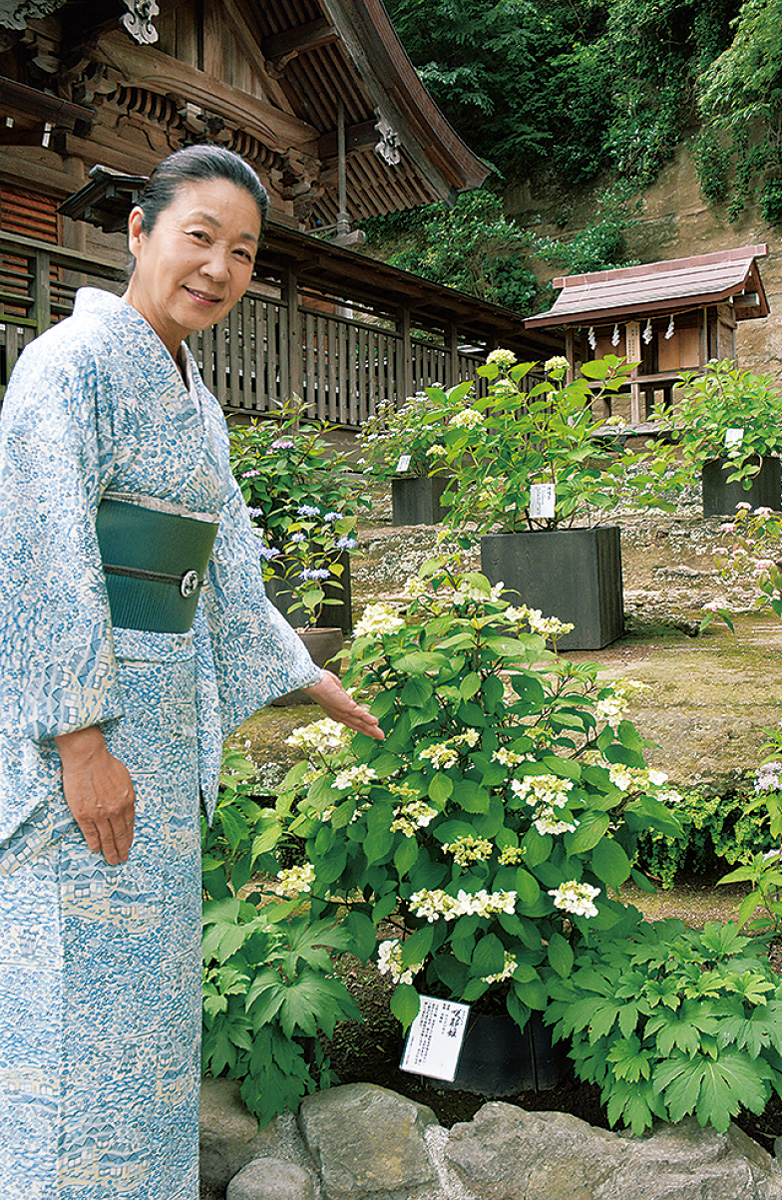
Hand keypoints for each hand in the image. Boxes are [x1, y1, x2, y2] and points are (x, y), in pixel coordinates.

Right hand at [54, 725, 135, 864]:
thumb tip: (126, 804)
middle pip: (120, 835)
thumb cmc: (105, 764)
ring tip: (111, 861)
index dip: (129, 838)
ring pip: (106, 838)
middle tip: (122, 860)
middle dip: (122, 849)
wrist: (87, 758)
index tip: (128, 846)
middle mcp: (116, 810)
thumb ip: (125, 794)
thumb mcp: (125, 779)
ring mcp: (100, 814)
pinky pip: (91, 833)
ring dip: (109, 851)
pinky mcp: (84, 815)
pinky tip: (96, 850)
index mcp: (128, 800)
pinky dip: (94, 843)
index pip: (130, 825)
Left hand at [302, 670, 384, 739]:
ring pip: (360, 723)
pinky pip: (360, 714)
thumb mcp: (336, 690)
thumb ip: (342, 695)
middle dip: (369, 732)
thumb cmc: (322, 682)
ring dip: (371, 729)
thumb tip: (347, 697)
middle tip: (380, 737)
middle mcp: (340, 715)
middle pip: (357, 726)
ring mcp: (343, 712)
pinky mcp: (346, 707)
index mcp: (336, 712)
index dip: (361, 726)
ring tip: (380, 735)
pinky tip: (376, 723)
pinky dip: (368, 719)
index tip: (369, 729)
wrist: (314, 682)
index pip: (351, 721)